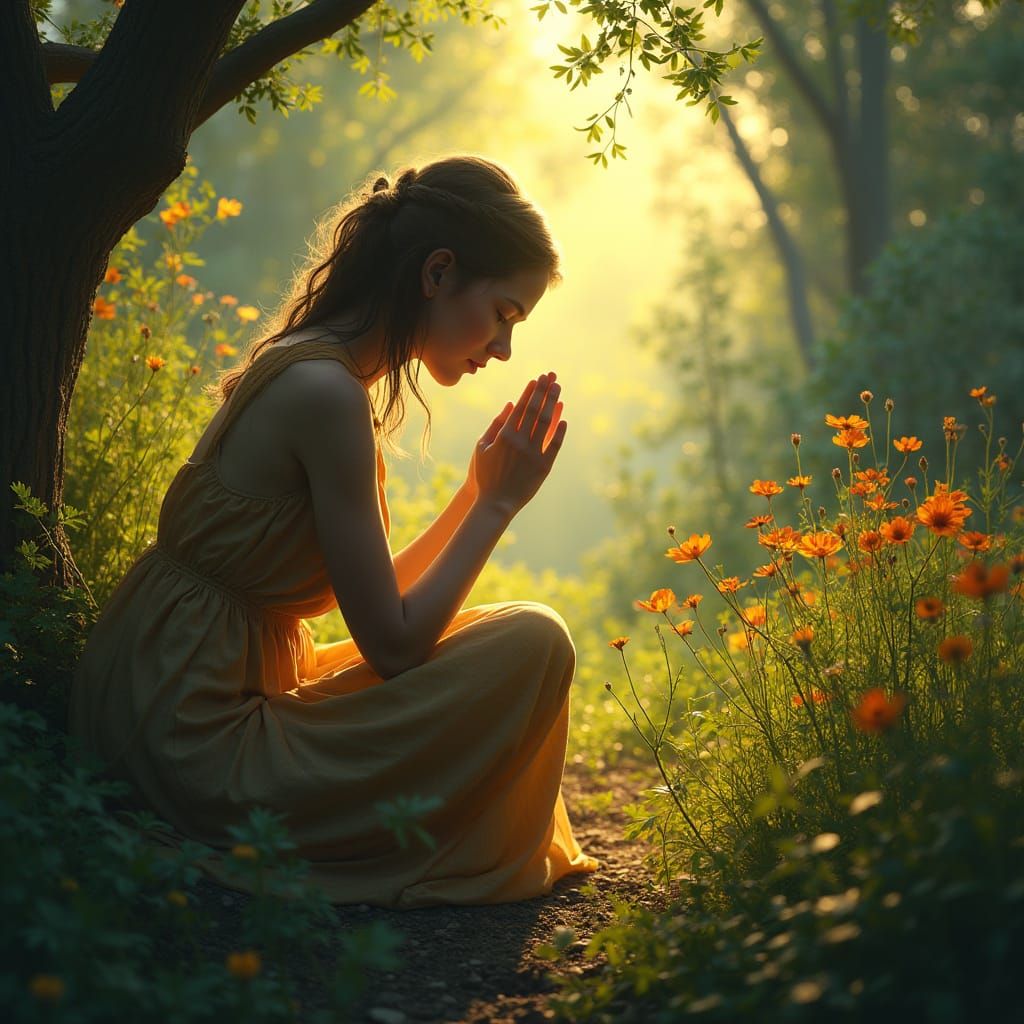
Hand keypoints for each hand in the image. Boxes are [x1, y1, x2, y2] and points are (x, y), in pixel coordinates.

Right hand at [469, 372, 566, 516]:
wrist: (495, 502)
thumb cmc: (484, 474)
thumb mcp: (482, 447)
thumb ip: (496, 424)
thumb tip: (510, 404)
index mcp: (504, 436)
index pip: (520, 407)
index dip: (530, 392)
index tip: (537, 379)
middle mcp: (520, 442)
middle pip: (535, 411)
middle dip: (544, 391)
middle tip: (551, 377)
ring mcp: (533, 454)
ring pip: (547, 424)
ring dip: (553, 404)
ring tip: (558, 390)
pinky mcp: (544, 466)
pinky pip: (554, 445)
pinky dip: (560, 431)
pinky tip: (564, 419)